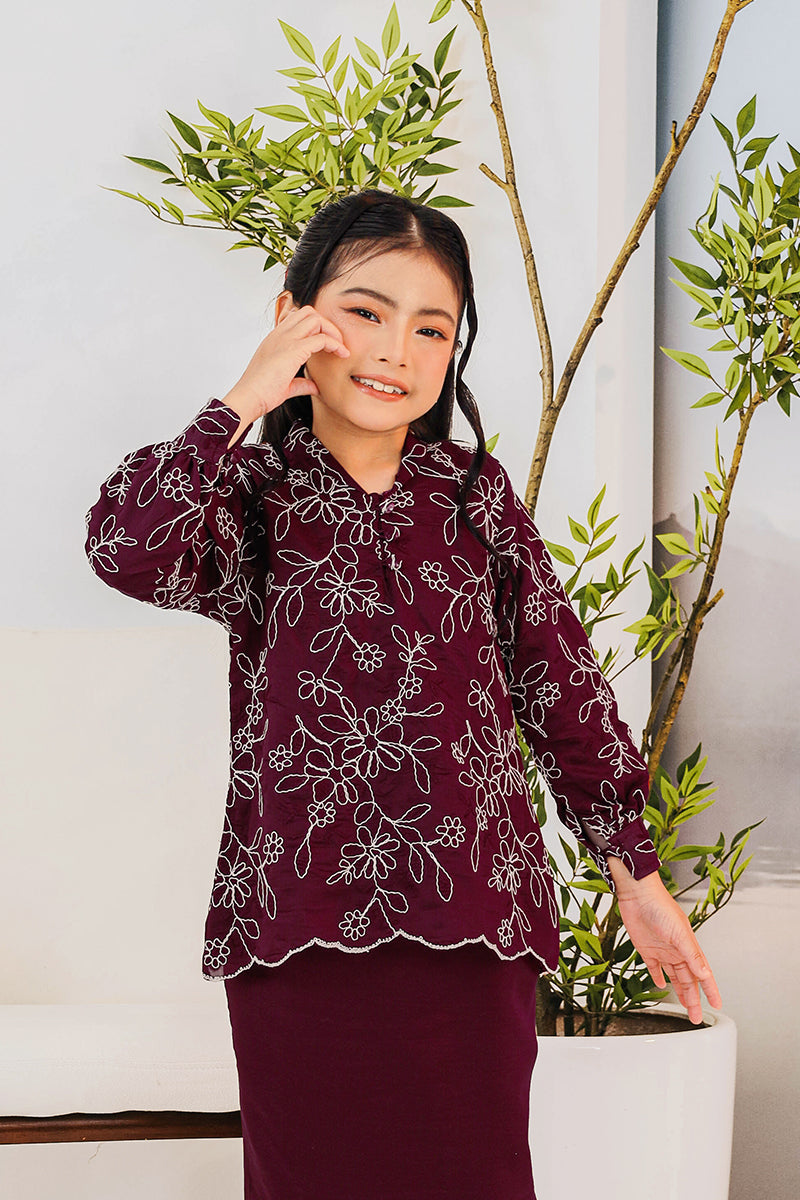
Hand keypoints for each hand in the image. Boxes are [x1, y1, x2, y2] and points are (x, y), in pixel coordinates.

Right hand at [222, 302, 350, 446]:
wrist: (248, 398)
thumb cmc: (260, 394)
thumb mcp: (285, 386)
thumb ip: (301, 383)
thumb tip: (315, 387)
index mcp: (274, 340)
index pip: (297, 319)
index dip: (315, 328)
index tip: (326, 345)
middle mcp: (279, 335)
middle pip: (308, 312)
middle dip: (326, 324)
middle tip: (336, 343)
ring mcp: (285, 340)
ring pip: (315, 318)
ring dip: (331, 331)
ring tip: (340, 348)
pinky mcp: (293, 350)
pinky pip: (321, 338)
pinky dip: (335, 344)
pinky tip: (341, 355)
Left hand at [607, 855, 721, 1024]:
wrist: (636, 894)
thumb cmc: (659, 906)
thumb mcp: (679, 933)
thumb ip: (692, 955)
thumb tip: (705, 973)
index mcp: (688, 947)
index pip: (703, 974)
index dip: (710, 990)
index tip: (717, 1004)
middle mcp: (676, 950)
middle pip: (688, 980)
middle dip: (693, 999)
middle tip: (697, 1016)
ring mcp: (661, 950)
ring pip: (674, 976)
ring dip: (679, 991)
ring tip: (684, 1005)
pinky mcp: (646, 948)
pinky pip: (654, 967)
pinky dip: (658, 976)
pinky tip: (661, 984)